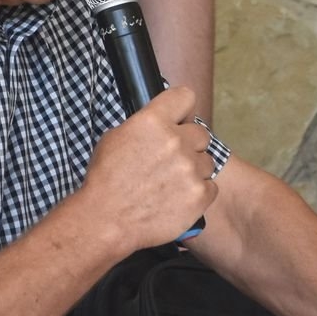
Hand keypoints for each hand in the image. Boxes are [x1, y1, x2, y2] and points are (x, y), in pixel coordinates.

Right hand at [79, 87, 214, 249]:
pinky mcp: (199, 195)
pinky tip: (177, 198)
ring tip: (172, 183)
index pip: (185, 97)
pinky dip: (197, 193)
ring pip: (207, 161)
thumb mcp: (115, 138)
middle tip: (171, 159)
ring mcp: (190, 169)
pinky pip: (210, 186)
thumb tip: (161, 123)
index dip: (181, 110)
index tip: (178, 119)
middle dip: (188, 144)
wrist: (106, 219)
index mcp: (153, 121)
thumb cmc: (106, 179)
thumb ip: (144, 126)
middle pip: (200, 133)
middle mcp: (176, 141)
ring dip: (194, 169)